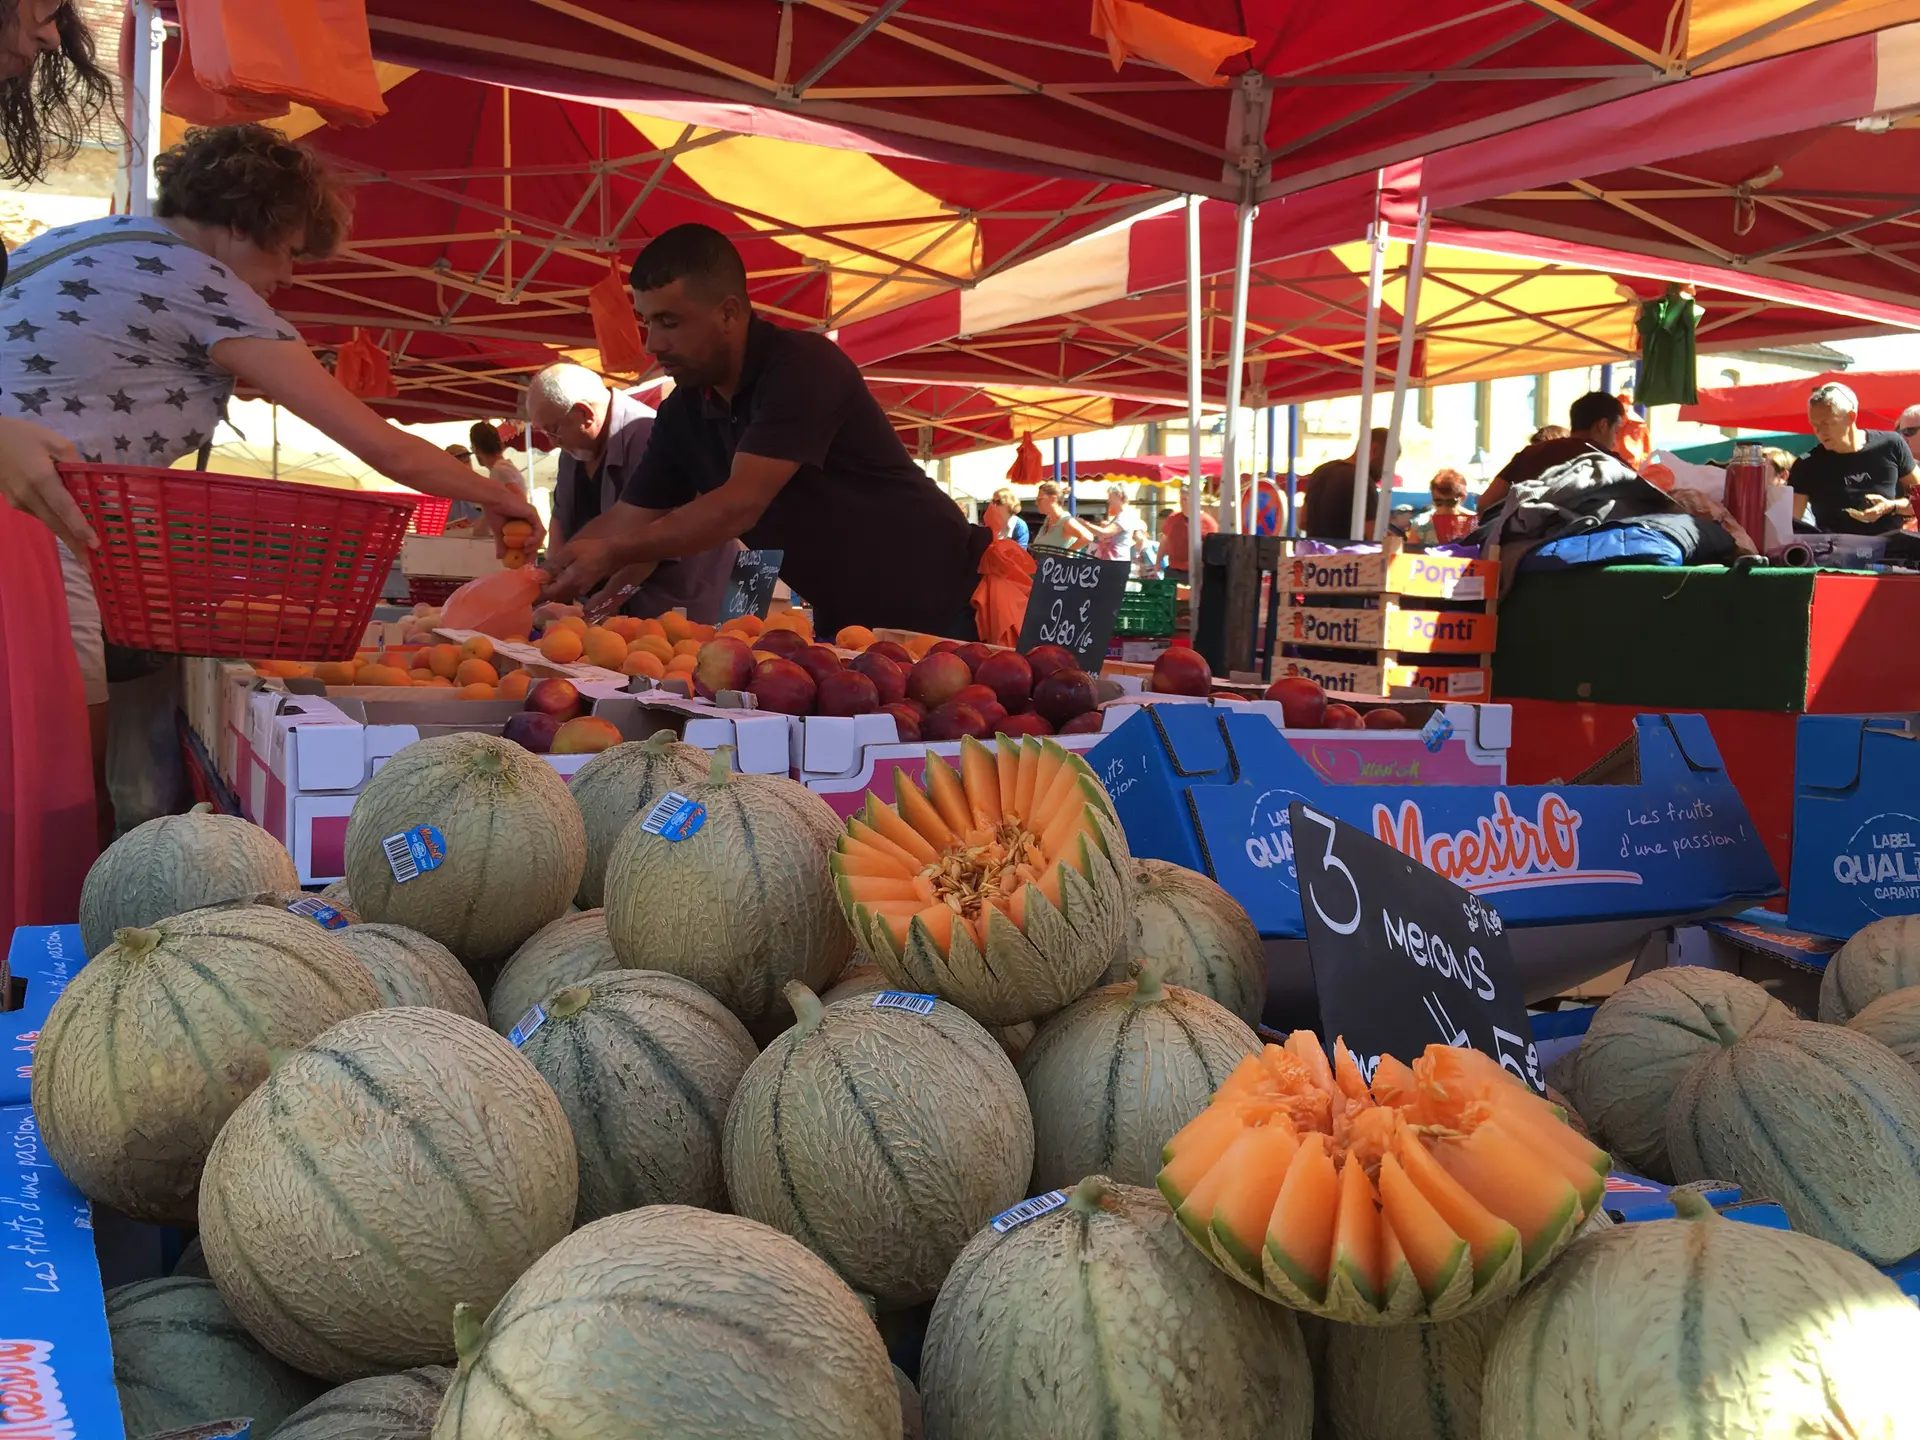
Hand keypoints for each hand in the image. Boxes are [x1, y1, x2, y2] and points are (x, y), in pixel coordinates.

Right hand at [0, 418, 94, 553]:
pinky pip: (40, 515)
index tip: (94, 545)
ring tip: (86, 553)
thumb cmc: (21, 436)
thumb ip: (74, 462)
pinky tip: (70, 530)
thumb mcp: (53, 441)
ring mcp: (19, 501)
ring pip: (48, 522)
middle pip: (56, 525)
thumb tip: (93, 480)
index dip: (80, 527)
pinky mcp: (14, 502)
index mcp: (41, 479)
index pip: (64, 508)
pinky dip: (56, 524)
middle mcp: (29, 495)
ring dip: (67, 538)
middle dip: (75, 546)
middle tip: (93, 567)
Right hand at [486, 493, 544, 556]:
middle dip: (533, 551)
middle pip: (538, 538)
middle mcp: (530, 520)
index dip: (529, 551)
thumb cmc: (494, 512)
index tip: (524, 561)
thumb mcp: (498, 533)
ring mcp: (533, 516)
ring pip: (540, 535)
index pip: (531, 539)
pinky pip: (539, 529)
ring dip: (535, 545)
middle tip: (526, 559)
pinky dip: (535, 538)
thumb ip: (501, 545)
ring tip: (525, 551)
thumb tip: (500, 558)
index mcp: (523, 523)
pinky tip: (527, 543)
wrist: (491, 500)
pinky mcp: (532, 514)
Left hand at [541, 535, 622, 601]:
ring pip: (560, 595)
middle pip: (552, 597)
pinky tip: (557, 576)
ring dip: (550, 590)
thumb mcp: (569, 552)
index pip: (547, 594)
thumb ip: (553, 565)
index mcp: (569, 583)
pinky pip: (567, 591)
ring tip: (542, 578)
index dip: (536, 592)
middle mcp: (574, 591)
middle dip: (542, 591)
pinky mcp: (584, 587)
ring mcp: (580, 591)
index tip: (528, 585)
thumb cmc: (591, 550)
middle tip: (533, 581)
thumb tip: (537, 574)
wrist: (614, 553)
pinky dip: (559, 587)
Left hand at [1846, 494, 1897, 523]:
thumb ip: (1873, 497)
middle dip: (1857, 515)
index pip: (1870, 511)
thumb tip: (1866, 496)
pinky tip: (1854, 515)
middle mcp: (1875, 514)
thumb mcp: (1879, 498)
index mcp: (1877, 509)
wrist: (1889, 508)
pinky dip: (1859, 518)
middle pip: (1865, 516)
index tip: (1860, 511)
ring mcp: (1874, 518)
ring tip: (1850, 513)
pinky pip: (1864, 519)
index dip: (1865, 512)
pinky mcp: (1872, 519)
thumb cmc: (1883, 502)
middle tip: (1850, 512)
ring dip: (1856, 516)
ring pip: (1864, 519)